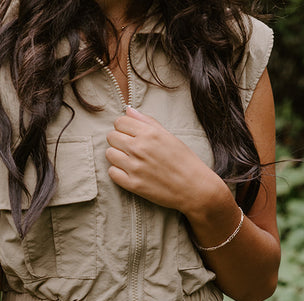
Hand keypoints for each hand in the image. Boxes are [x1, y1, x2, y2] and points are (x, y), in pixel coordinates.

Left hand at [105, 106, 224, 216]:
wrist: (194, 188)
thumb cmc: (184, 160)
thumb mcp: (168, 136)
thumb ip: (147, 121)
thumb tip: (128, 110)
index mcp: (149, 133)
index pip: (119, 122)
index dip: (123, 127)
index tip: (130, 134)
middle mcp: (139, 148)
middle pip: (112, 137)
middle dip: (119, 140)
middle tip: (130, 149)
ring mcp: (135, 167)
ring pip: (109, 154)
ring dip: (117, 156)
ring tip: (130, 161)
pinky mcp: (133, 185)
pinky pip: (112, 173)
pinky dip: (118, 172)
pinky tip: (129, 172)